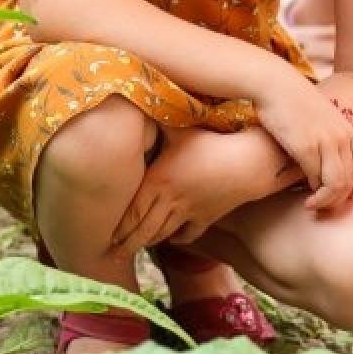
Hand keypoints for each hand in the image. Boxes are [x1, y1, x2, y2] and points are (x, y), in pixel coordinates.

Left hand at [110, 130, 254, 257]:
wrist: (249, 163)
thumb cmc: (211, 141)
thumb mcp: (178, 127)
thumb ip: (154, 118)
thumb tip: (134, 100)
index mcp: (160, 181)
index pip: (133, 210)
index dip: (118, 226)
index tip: (103, 236)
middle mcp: (172, 201)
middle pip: (145, 229)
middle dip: (126, 243)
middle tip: (109, 253)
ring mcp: (190, 213)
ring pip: (164, 234)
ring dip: (146, 243)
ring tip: (130, 250)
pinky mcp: (207, 218)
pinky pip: (188, 235)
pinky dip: (175, 240)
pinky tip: (167, 239)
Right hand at [255, 70, 352, 211]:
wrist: (273, 83)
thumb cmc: (290, 101)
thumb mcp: (320, 116)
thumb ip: (328, 135)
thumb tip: (325, 157)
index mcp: (348, 130)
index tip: (346, 194)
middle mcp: (342, 137)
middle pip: (352, 181)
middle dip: (340, 201)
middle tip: (326, 208)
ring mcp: (325, 142)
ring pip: (338, 185)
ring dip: (327, 202)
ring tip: (313, 205)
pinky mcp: (306, 147)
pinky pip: (317, 179)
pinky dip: (314, 193)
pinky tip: (304, 196)